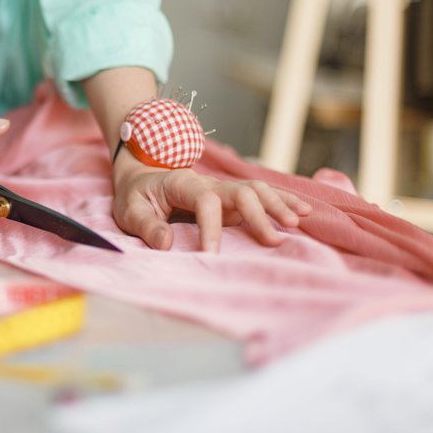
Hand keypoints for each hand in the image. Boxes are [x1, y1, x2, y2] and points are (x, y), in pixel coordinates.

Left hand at [112, 152, 311, 251]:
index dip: (210, 227)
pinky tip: (304, 211)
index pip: (204, 200)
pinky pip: (261, 195)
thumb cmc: (135, 196)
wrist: (141, 176)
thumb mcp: (128, 210)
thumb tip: (166, 244)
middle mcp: (208, 183)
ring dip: (278, 204)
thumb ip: (147, 226)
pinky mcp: (231, 199)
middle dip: (259, 214)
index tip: (211, 255)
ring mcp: (222, 189)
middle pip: (240, 191)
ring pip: (256, 189)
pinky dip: (283, 201)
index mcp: (181, 183)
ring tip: (297, 222)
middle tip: (272, 241)